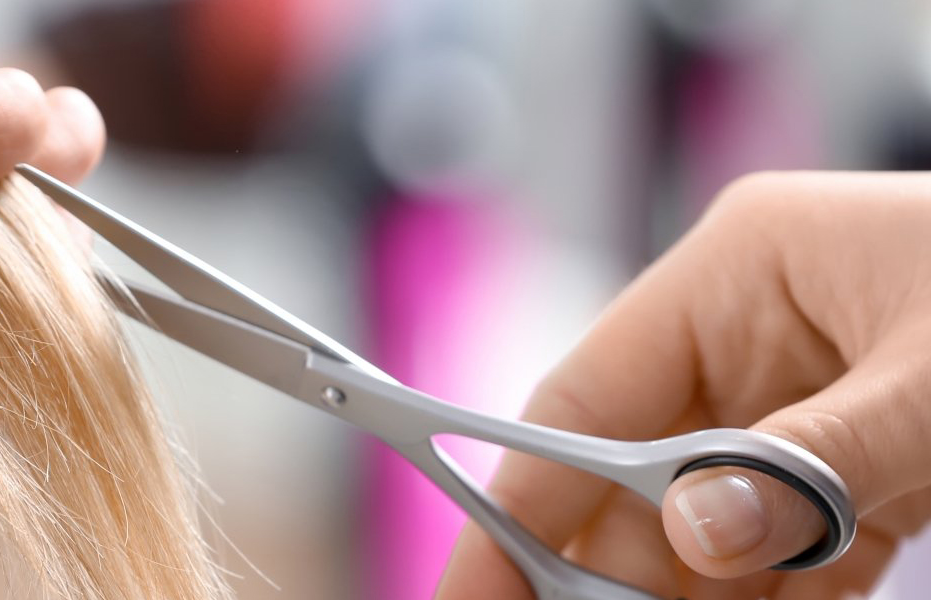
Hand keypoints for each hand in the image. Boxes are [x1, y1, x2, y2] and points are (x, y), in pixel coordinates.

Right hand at [438, 172, 930, 598]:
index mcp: (741, 272)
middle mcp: (758, 339)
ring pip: (712, 530)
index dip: (515, 503)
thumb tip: (698, 532)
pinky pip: (798, 554)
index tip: (471, 589)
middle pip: (637, 483)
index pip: (585, 402)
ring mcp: (813, 405)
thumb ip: (818, 458)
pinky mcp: (878, 469)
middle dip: (609, 575)